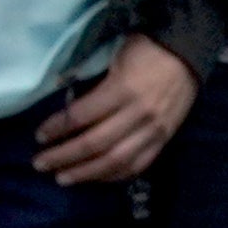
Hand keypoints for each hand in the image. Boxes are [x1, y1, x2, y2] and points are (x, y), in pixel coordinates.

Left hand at [33, 35, 200, 186]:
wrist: (189, 52)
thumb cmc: (146, 50)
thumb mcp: (114, 57)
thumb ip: (92, 83)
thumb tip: (63, 104)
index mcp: (123, 89)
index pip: (81, 116)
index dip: (57, 128)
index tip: (39, 136)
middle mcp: (139, 114)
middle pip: (95, 144)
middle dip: (63, 156)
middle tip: (40, 163)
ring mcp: (154, 129)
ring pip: (115, 161)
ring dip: (85, 173)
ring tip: (62, 177)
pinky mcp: (165, 139)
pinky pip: (138, 165)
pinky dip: (114, 175)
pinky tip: (95, 177)